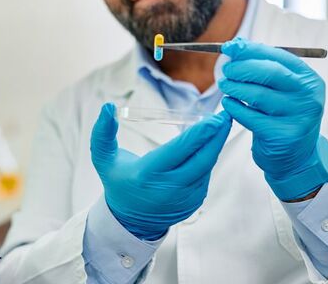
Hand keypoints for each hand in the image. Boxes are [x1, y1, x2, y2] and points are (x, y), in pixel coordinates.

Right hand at [90, 103, 231, 239]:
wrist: (131, 220)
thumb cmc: (119, 181)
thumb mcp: (104, 159)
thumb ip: (102, 132)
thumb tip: (108, 107)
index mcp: (147, 174)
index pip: (179, 151)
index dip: (199, 134)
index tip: (214, 118)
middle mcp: (169, 188)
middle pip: (202, 158)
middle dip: (217, 136)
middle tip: (225, 116)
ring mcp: (185, 197)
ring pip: (206, 166)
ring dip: (216, 145)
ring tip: (220, 125)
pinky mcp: (195, 201)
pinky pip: (205, 175)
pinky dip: (209, 158)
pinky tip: (210, 144)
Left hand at [218, 38, 327, 201]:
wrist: (296, 157)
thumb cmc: (283, 116)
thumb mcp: (281, 90)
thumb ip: (263, 67)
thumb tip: (238, 44)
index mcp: (309, 79)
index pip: (279, 56)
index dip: (251, 50)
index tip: (230, 47)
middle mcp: (308, 96)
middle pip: (270, 73)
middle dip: (242, 68)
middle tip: (226, 70)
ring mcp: (297, 116)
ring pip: (258, 95)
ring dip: (235, 88)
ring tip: (225, 85)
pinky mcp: (282, 135)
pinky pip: (250, 117)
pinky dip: (234, 108)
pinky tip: (228, 104)